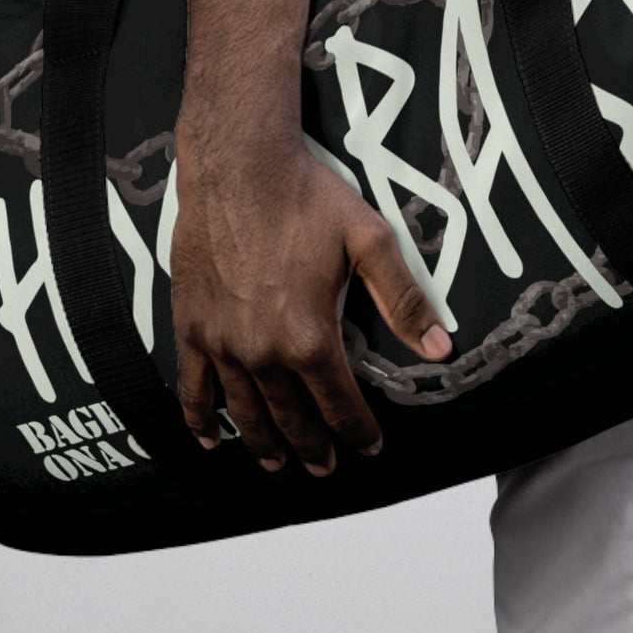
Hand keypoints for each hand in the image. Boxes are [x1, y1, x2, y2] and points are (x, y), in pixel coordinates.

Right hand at [169, 132, 453, 475]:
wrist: (237, 166)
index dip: (357, 431)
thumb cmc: (305, 197)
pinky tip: (210, 440)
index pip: (339, 404)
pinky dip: (200, 419)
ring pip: (245, 413)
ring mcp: (222, 344)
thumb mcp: (369, 240)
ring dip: (264, 444)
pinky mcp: (191, 327)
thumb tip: (441, 347)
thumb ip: (404, 299)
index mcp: (310, 337)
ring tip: (278, 464)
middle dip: (313, 447)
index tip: (368, 448)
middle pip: (292, 418)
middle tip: (325, 467)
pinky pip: (193, 388)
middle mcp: (263, 352)